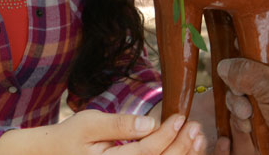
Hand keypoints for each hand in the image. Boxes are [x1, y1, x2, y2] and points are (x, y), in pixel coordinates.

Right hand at [1, 110, 206, 154]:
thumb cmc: (71, 136)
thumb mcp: (90, 123)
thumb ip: (120, 124)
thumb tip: (150, 123)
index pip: (146, 153)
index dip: (166, 135)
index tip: (180, 116)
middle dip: (182, 147)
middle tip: (195, 127)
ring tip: (197, 138)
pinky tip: (185, 150)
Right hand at [215, 38, 268, 154]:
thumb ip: (245, 71)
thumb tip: (223, 65)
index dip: (255, 39)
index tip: (237, 45)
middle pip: (251, 64)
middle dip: (241, 81)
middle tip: (240, 90)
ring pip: (244, 86)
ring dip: (239, 101)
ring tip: (246, 114)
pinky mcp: (267, 113)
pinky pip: (244, 105)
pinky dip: (242, 115)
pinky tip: (248, 124)